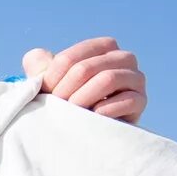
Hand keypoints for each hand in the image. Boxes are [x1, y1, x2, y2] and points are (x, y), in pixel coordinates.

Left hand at [22, 39, 146, 123]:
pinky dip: (104, 110)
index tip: (43, 95)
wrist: (89, 128)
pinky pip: (127, 100)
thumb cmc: (68, 102)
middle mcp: (124, 58)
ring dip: (83, 99)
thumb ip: (39, 66)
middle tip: (56, 108)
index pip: (69, 59)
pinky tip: (93, 118)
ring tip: (72, 113)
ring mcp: (136, 79)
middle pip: (86, 68)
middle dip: (65, 91)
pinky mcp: (141, 101)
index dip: (51, 79)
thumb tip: (35, 57)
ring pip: (108, 79)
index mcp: (103, 47)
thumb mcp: (50, 83)